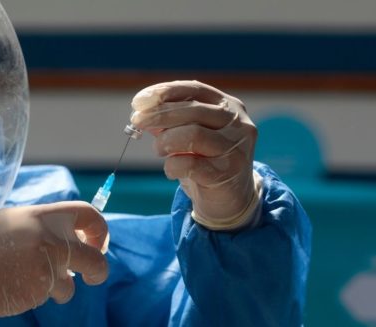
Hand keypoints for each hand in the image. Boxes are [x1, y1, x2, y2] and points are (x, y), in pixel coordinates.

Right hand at [0, 201, 108, 316]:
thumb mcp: (14, 222)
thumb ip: (44, 227)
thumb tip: (71, 238)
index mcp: (42, 216)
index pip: (87, 214)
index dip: (99, 229)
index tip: (96, 242)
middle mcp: (49, 239)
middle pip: (94, 260)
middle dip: (98, 271)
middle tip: (92, 276)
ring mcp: (45, 268)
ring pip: (68, 286)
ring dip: (56, 287)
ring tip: (26, 278)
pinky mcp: (38, 291)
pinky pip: (47, 296)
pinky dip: (36, 294)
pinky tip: (15, 285)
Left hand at [130, 80, 261, 229]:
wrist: (229, 198)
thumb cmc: (206, 161)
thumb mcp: (187, 135)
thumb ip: (169, 122)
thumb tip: (141, 110)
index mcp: (228, 106)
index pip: (195, 89)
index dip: (165, 92)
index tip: (139, 101)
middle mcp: (238, 123)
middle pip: (193, 110)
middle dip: (159, 115)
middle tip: (137, 122)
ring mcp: (236, 148)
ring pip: (193, 135)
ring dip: (166, 141)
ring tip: (159, 150)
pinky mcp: (228, 172)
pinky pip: (191, 164)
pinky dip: (172, 166)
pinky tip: (171, 170)